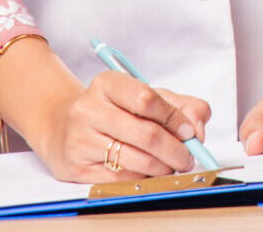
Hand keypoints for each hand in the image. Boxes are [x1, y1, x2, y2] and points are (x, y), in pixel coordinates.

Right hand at [32, 70, 211, 183]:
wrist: (65, 128)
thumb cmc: (115, 112)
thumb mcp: (146, 97)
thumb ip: (180, 106)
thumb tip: (198, 128)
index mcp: (107, 84)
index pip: (147, 99)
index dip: (174, 118)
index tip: (190, 132)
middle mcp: (88, 109)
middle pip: (145, 134)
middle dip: (175, 150)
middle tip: (187, 157)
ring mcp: (80, 139)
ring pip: (136, 160)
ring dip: (163, 167)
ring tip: (170, 165)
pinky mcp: (76, 166)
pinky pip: (122, 178)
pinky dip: (143, 178)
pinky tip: (147, 171)